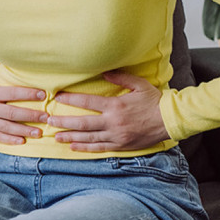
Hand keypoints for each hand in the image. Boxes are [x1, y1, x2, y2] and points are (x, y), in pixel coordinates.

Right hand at [0, 54, 47, 144]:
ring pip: (7, 127)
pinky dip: (10, 140)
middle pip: (12, 113)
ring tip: (39, 132)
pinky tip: (22, 141)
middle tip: (46, 116)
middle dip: (31, 115)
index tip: (43, 95)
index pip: (12, 93)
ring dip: (24, 130)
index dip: (28, 94)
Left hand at [50, 71, 168, 152]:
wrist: (170, 120)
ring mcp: (116, 135)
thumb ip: (120, 77)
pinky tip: (74, 147)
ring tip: (56, 137)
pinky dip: (85, 148)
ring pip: (89, 138)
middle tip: (49, 121)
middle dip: (64, 122)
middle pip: (83, 123)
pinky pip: (100, 148)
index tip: (57, 98)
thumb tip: (104, 71)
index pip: (87, 102)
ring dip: (71, 137)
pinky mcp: (121, 145)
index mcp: (115, 105)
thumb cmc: (154, 100)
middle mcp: (113, 121)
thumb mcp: (139, 84)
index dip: (70, 100)